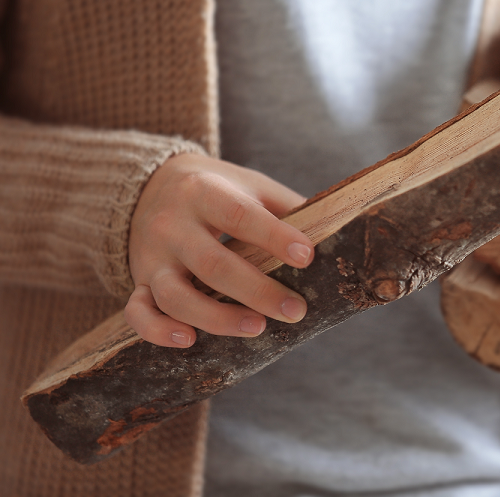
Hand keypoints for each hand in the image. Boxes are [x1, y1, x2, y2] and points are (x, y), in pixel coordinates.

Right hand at [124, 153, 313, 347]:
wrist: (151, 184)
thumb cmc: (219, 190)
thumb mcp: (251, 185)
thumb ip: (286, 208)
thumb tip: (337, 232)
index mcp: (205, 191)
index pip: (240, 215)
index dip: (274, 237)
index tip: (307, 257)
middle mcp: (173, 224)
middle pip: (212, 263)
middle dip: (257, 291)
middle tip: (296, 310)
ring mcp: (151, 256)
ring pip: (175, 295)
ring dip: (215, 317)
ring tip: (256, 328)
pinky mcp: (139, 280)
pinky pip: (137, 312)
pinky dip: (156, 330)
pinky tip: (189, 341)